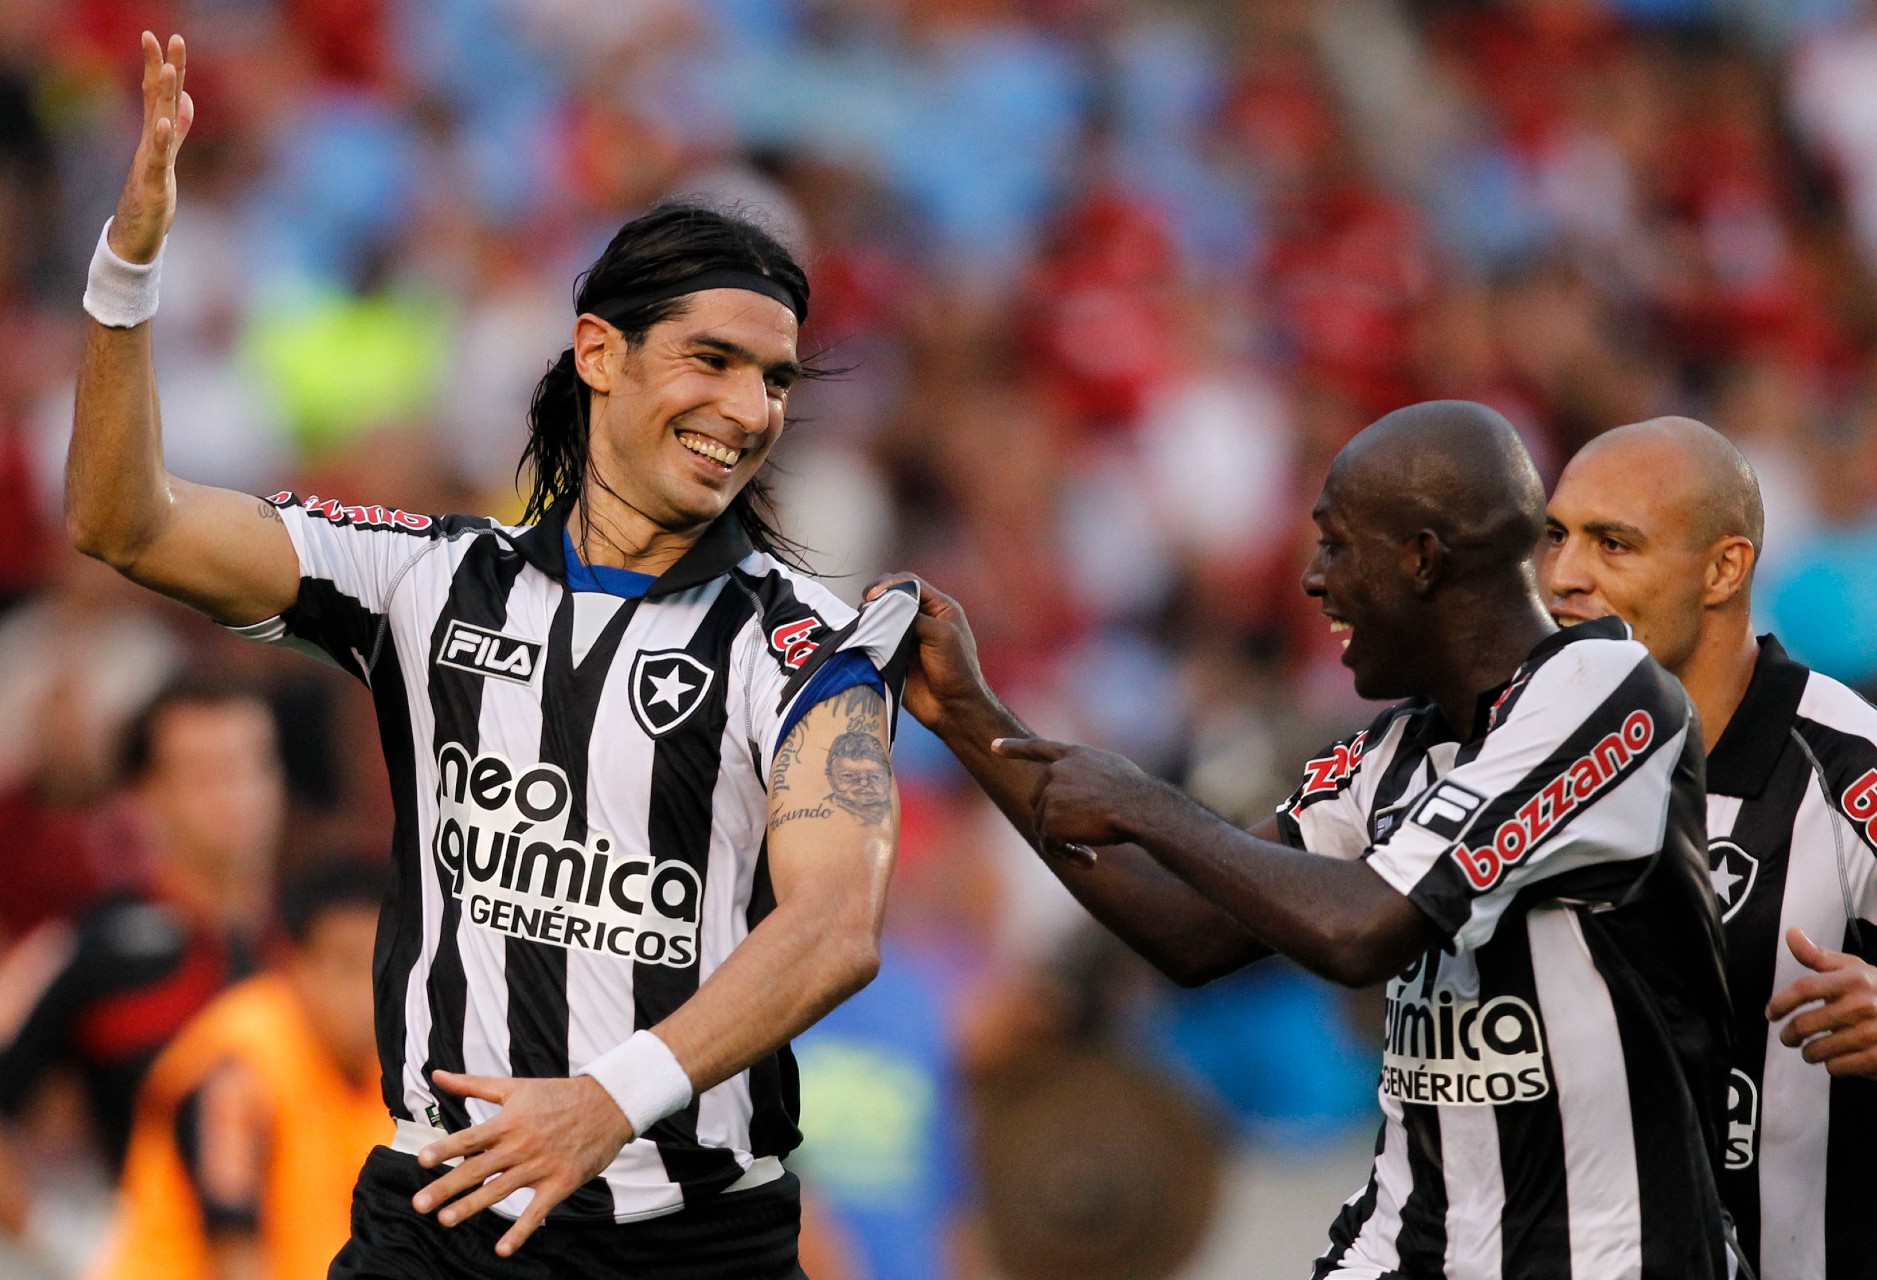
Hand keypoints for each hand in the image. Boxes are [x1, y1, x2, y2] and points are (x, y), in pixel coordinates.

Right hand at [110, 33, 194, 263]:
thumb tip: (186, 101)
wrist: (136, 234)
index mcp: (158, 136)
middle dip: (161, 67)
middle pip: (157, 99)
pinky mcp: (152, 182)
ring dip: (162, 96)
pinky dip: (161, 139)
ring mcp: (150, 160)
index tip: (168, 36)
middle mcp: (151, 142)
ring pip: (157, 122)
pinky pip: (157, 158)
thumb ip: (177, 130)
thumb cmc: (151, 196)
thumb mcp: (168, 158)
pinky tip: (163, 122)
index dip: (166, 66)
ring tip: (167, 69)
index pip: (161, 94)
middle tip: (158, 36)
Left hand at [411, 1072, 633, 1256]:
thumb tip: (436, 1074)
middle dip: (447, 1187)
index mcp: (509, 1121)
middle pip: (478, 1169)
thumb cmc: (559, 1095)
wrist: (609, 1104)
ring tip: (445, 1220)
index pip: (471, 1138)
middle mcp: (521, 1145)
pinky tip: (502, 1249)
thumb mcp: (515, 1086)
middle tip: (419, 1204)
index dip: (446, 1148)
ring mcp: (540, 1166)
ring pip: (500, 1190)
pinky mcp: (560, 1182)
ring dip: (472, 1206)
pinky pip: (536, 1210)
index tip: (423, 1160)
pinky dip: (520, 1231)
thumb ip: (473, 1084)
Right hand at [863, 574, 988, 730]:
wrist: (953, 707)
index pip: (910, 584)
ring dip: (871, 616)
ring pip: (883, 617)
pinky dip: (868, 635)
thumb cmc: (957, 670)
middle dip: (877, 597)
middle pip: (893, 597)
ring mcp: (907, 637)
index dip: (890, 584)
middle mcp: (922, 619)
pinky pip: (877, 639)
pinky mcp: (895, 655)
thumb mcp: (942, 635)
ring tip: (863, 621)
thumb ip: (916, 616)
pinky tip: (863, 635)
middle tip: (866, 606)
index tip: (874, 594)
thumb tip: (887, 607)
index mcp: (939, 608)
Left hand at [991, 735, 1165, 857]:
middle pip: (1038, 800)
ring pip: (1043, 824)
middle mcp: (1055, 771)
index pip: (1038, 747)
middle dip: (1053, 819)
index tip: (993, 747)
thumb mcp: (1113, 771)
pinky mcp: (1049, 819)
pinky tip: (1089, 860)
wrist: (1140, 808)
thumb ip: (1088, 775)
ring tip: (1091, 851)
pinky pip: (1049, 844)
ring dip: (1062, 840)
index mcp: (1073, 755)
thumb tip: (1079, 792)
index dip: (1014, 748)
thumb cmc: (1138, 795)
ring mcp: (1049, 794)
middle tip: (1081, 838)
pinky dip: (1066, 855)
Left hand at [1765, 927, 1876, 1075]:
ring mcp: (1872, 1033)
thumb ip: (1820, 957)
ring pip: (1817, 1050)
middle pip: (1804, 1024)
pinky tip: (1840, 1058)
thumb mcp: (1856, 970)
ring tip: (1813, 1050)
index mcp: (1854, 979)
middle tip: (1789, 1038)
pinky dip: (1832, 1066)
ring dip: (1809, 1053)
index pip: (1804, 989)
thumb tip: (1791, 933)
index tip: (1771, 1013)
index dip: (1780, 1002)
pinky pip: (1836, 1067)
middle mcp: (1863, 1004)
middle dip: (1789, 1035)